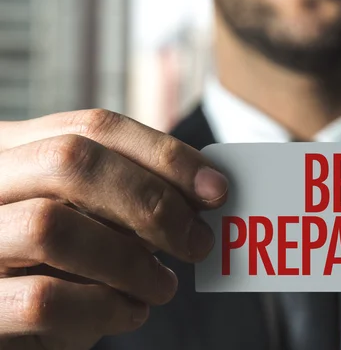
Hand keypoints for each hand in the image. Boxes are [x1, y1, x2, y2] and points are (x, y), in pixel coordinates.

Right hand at [0, 109, 227, 349]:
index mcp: (15, 150)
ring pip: (51, 227)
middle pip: (71, 160)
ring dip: (131, 261)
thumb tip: (206, 190)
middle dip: (151, 201)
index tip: (216, 188)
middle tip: (197, 242)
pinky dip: (104, 308)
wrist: (10, 316)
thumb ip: (128, 195)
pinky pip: (42, 300)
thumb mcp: (88, 217)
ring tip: (164, 286)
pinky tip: (130, 312)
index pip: (95, 127)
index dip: (165, 154)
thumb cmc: (55, 262)